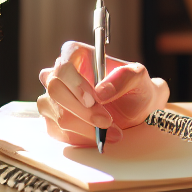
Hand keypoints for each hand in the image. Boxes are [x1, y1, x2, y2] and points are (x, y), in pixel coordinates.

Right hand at [37, 41, 169, 146]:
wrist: (136, 110)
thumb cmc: (135, 87)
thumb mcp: (138, 77)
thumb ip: (124, 77)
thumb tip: (101, 91)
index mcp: (79, 56)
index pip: (64, 64)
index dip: (74, 82)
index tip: (93, 98)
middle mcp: (60, 75)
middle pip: (56, 90)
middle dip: (83, 110)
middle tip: (106, 120)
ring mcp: (53, 99)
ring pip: (57, 114)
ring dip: (85, 126)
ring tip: (111, 129)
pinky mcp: (53, 120)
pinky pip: (58, 131)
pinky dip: (81, 136)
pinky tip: (100, 135)